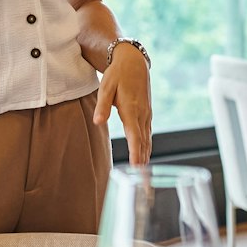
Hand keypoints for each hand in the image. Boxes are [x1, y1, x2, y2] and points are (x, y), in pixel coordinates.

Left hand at [96, 45, 153, 165]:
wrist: (134, 62)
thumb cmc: (117, 74)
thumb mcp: (106, 86)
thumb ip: (103, 106)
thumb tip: (98, 122)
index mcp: (131, 109)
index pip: (135, 136)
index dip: (136, 153)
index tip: (136, 168)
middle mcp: (142, 115)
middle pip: (143, 143)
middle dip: (143, 163)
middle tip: (144, 184)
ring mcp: (146, 114)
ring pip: (147, 140)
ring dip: (146, 158)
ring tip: (145, 177)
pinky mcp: (147, 113)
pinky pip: (148, 134)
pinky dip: (147, 148)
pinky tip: (145, 156)